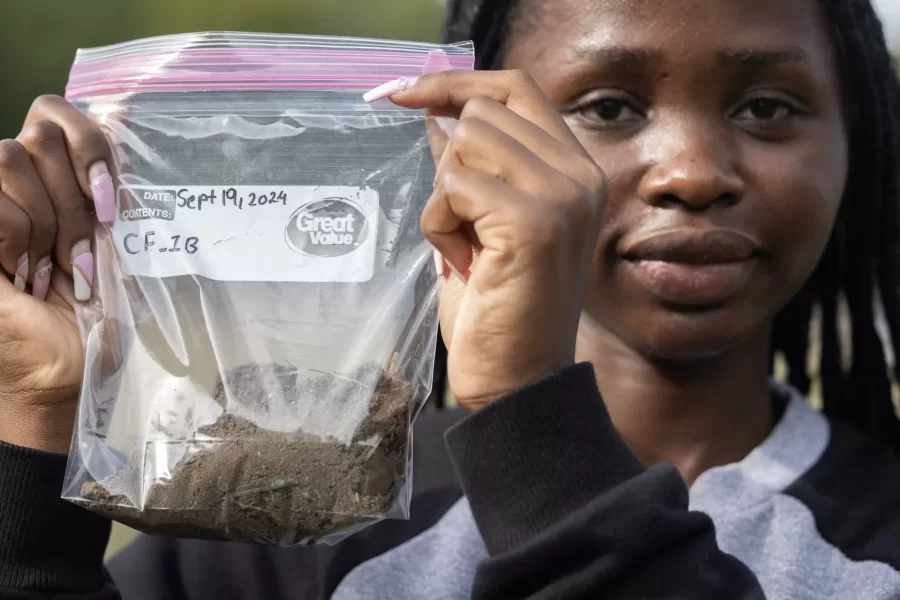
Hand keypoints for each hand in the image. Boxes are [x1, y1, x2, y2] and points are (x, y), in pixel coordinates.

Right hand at [0, 95, 113, 451]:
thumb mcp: (121, 245)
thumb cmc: (97, 312)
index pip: (55, 110)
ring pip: (10, 157)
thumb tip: (132, 114)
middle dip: (75, 200)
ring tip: (57, 269)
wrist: (65, 366)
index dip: (89, 144)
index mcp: (57, 177)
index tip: (112, 206)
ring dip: (48, 222)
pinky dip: (18, 240)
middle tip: (84, 253)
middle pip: (39, 134)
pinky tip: (26, 277)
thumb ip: (119, 188)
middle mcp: (17, 180)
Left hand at [389, 71, 605, 410]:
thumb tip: (435, 113)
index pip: (517, 88)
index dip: (457, 82)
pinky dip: (441, 225)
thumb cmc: (499, 307)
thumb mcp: (482, 222)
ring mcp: (562, 196)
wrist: (518, 379)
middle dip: (451, 165)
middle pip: (483, 112)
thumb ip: (470, 166)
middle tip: (464, 226)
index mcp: (575, 171)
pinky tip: (465, 264)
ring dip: (446, 197)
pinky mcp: (534, 222)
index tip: (405, 91)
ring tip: (468, 248)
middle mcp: (579, 175)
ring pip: (464, 143)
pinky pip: (453, 186)